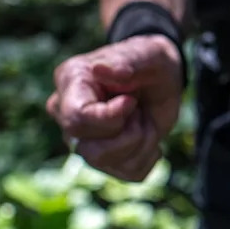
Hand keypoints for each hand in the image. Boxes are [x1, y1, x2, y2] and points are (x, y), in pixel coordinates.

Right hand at [46, 34, 182, 180]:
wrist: (162, 78)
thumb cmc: (148, 60)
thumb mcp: (147, 55)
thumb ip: (126, 62)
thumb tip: (100, 69)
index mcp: (70, 83)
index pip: (78, 119)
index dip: (111, 118)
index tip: (132, 101)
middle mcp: (67, 115)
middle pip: (89, 149)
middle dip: (127, 132)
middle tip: (138, 107)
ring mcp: (83, 140)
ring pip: (106, 164)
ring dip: (140, 143)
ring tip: (143, 118)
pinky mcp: (106, 158)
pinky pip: (129, 173)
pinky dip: (148, 155)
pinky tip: (147, 133)